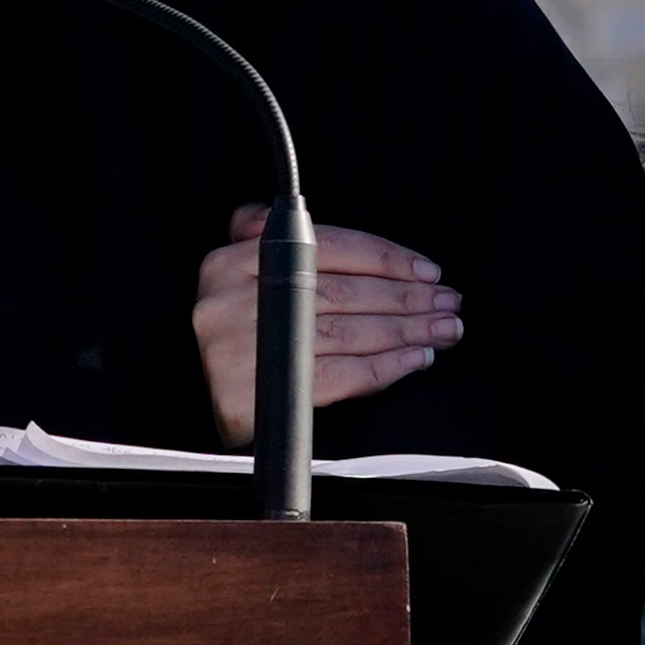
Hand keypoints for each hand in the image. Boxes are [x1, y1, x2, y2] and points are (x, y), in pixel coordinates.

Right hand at [191, 207, 464, 442]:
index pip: (325, 247)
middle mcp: (231, 295)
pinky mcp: (248, 393)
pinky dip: (383, 369)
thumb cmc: (239, 337)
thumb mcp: (243, 278)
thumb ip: (277, 245)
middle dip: (405, 297)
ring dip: (405, 331)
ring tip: (443, 330)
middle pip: (341, 292)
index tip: (427, 270)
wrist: (196, 401)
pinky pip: (335, 377)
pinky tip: (414, 360)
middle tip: (448, 303)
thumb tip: (352, 242)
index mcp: (234, 257)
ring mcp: (237, 346)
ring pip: (344, 332)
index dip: (384, 257)